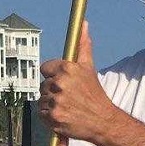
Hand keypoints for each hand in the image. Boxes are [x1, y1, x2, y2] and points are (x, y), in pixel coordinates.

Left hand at [38, 22, 118, 145]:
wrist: (102, 121)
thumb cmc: (94, 94)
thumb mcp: (89, 67)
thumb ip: (83, 46)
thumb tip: (83, 24)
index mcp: (67, 69)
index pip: (45, 68)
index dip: (52, 75)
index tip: (62, 82)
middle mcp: (60, 84)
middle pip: (43, 85)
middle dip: (53, 91)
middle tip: (68, 97)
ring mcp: (56, 101)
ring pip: (42, 99)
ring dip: (50, 104)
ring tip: (66, 106)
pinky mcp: (53, 116)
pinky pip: (41, 113)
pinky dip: (49, 116)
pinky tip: (62, 115)